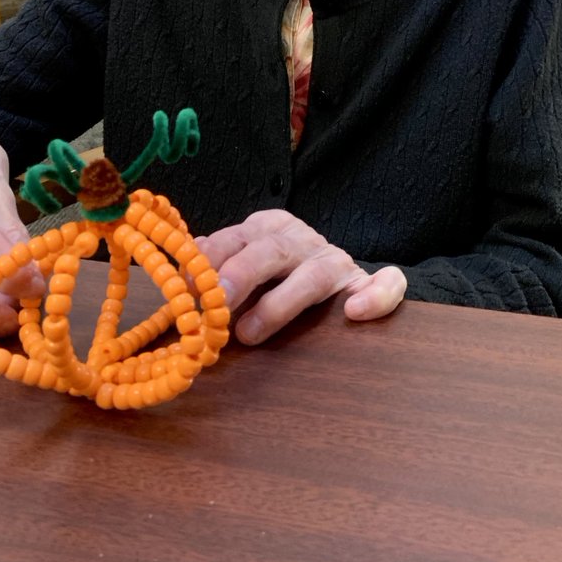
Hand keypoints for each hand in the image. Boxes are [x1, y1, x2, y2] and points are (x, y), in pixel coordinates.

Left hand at [195, 209, 406, 344]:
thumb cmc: (276, 281)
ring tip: (250, 332)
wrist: (336, 281)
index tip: (186, 287)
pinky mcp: (367, 285)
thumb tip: (178, 282)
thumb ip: (216, 272)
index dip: (209, 261)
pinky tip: (356, 312)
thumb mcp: (243, 269)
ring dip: (281, 302)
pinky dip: (375, 295)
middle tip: (215, 306)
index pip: (234, 238)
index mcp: (267, 229)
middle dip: (240, 275)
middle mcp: (301, 240)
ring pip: (316, 272)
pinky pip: (383, 285)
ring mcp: (337, 261)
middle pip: (270, 250)